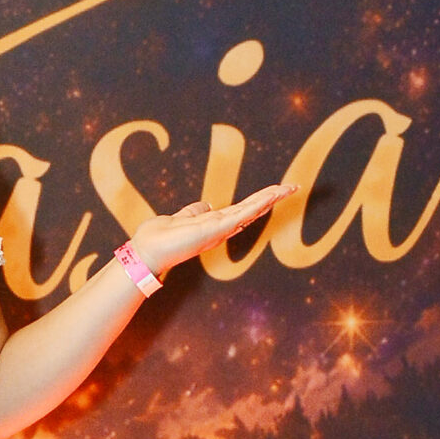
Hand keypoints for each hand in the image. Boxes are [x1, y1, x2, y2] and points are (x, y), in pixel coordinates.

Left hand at [132, 182, 297, 277]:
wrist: (147, 251)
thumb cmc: (160, 238)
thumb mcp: (182, 218)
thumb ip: (194, 211)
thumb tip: (205, 205)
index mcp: (214, 225)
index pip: (242, 210)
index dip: (259, 201)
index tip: (275, 191)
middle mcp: (220, 229)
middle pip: (251, 210)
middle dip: (272, 198)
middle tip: (292, 187)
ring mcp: (220, 230)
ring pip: (250, 211)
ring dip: (270, 198)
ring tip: (288, 188)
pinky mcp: (216, 229)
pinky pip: (241, 215)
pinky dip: (257, 205)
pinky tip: (270, 196)